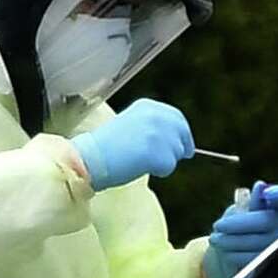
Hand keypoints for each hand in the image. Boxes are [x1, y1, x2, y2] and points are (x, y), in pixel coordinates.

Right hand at [71, 98, 194, 190]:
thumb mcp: (131, 123)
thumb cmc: (106, 147)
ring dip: (165, 162)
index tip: (186, 147)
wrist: (90, 158)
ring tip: (141, 161)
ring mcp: (158, 133)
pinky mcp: (157, 152)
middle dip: (179, 149)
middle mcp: (156, 115)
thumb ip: (152, 126)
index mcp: (148, 106)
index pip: (177, 118)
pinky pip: (169, 166)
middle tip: (166, 161)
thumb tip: (175, 140)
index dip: (183, 134)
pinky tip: (140, 167)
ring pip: (177, 153)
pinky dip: (159, 171)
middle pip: (182, 134)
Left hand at [203, 181, 277, 277]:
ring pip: (251, 243)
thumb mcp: (250, 209)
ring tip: (216, 239)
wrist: (245, 253)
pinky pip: (247, 260)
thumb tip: (261, 188)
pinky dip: (231, 255)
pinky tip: (225, 251)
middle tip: (216, 226)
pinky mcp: (269, 266)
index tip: (269, 193)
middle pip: (261, 222)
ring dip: (227, 242)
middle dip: (233, 225)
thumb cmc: (248, 224)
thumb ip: (256, 201)